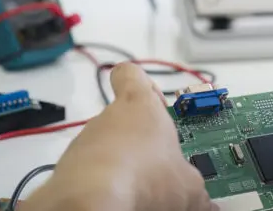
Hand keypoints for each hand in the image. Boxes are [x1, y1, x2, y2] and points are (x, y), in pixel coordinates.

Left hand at [21, 63, 216, 210]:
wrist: (93, 204)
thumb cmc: (146, 178)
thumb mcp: (188, 186)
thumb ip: (197, 188)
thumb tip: (206, 203)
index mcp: (140, 106)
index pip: (131, 74)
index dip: (142, 83)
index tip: (156, 102)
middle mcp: (109, 118)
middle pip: (125, 120)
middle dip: (142, 144)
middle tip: (160, 168)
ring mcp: (84, 143)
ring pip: (108, 149)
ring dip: (124, 166)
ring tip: (141, 192)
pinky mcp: (67, 170)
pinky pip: (91, 173)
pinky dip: (105, 185)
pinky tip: (121, 200)